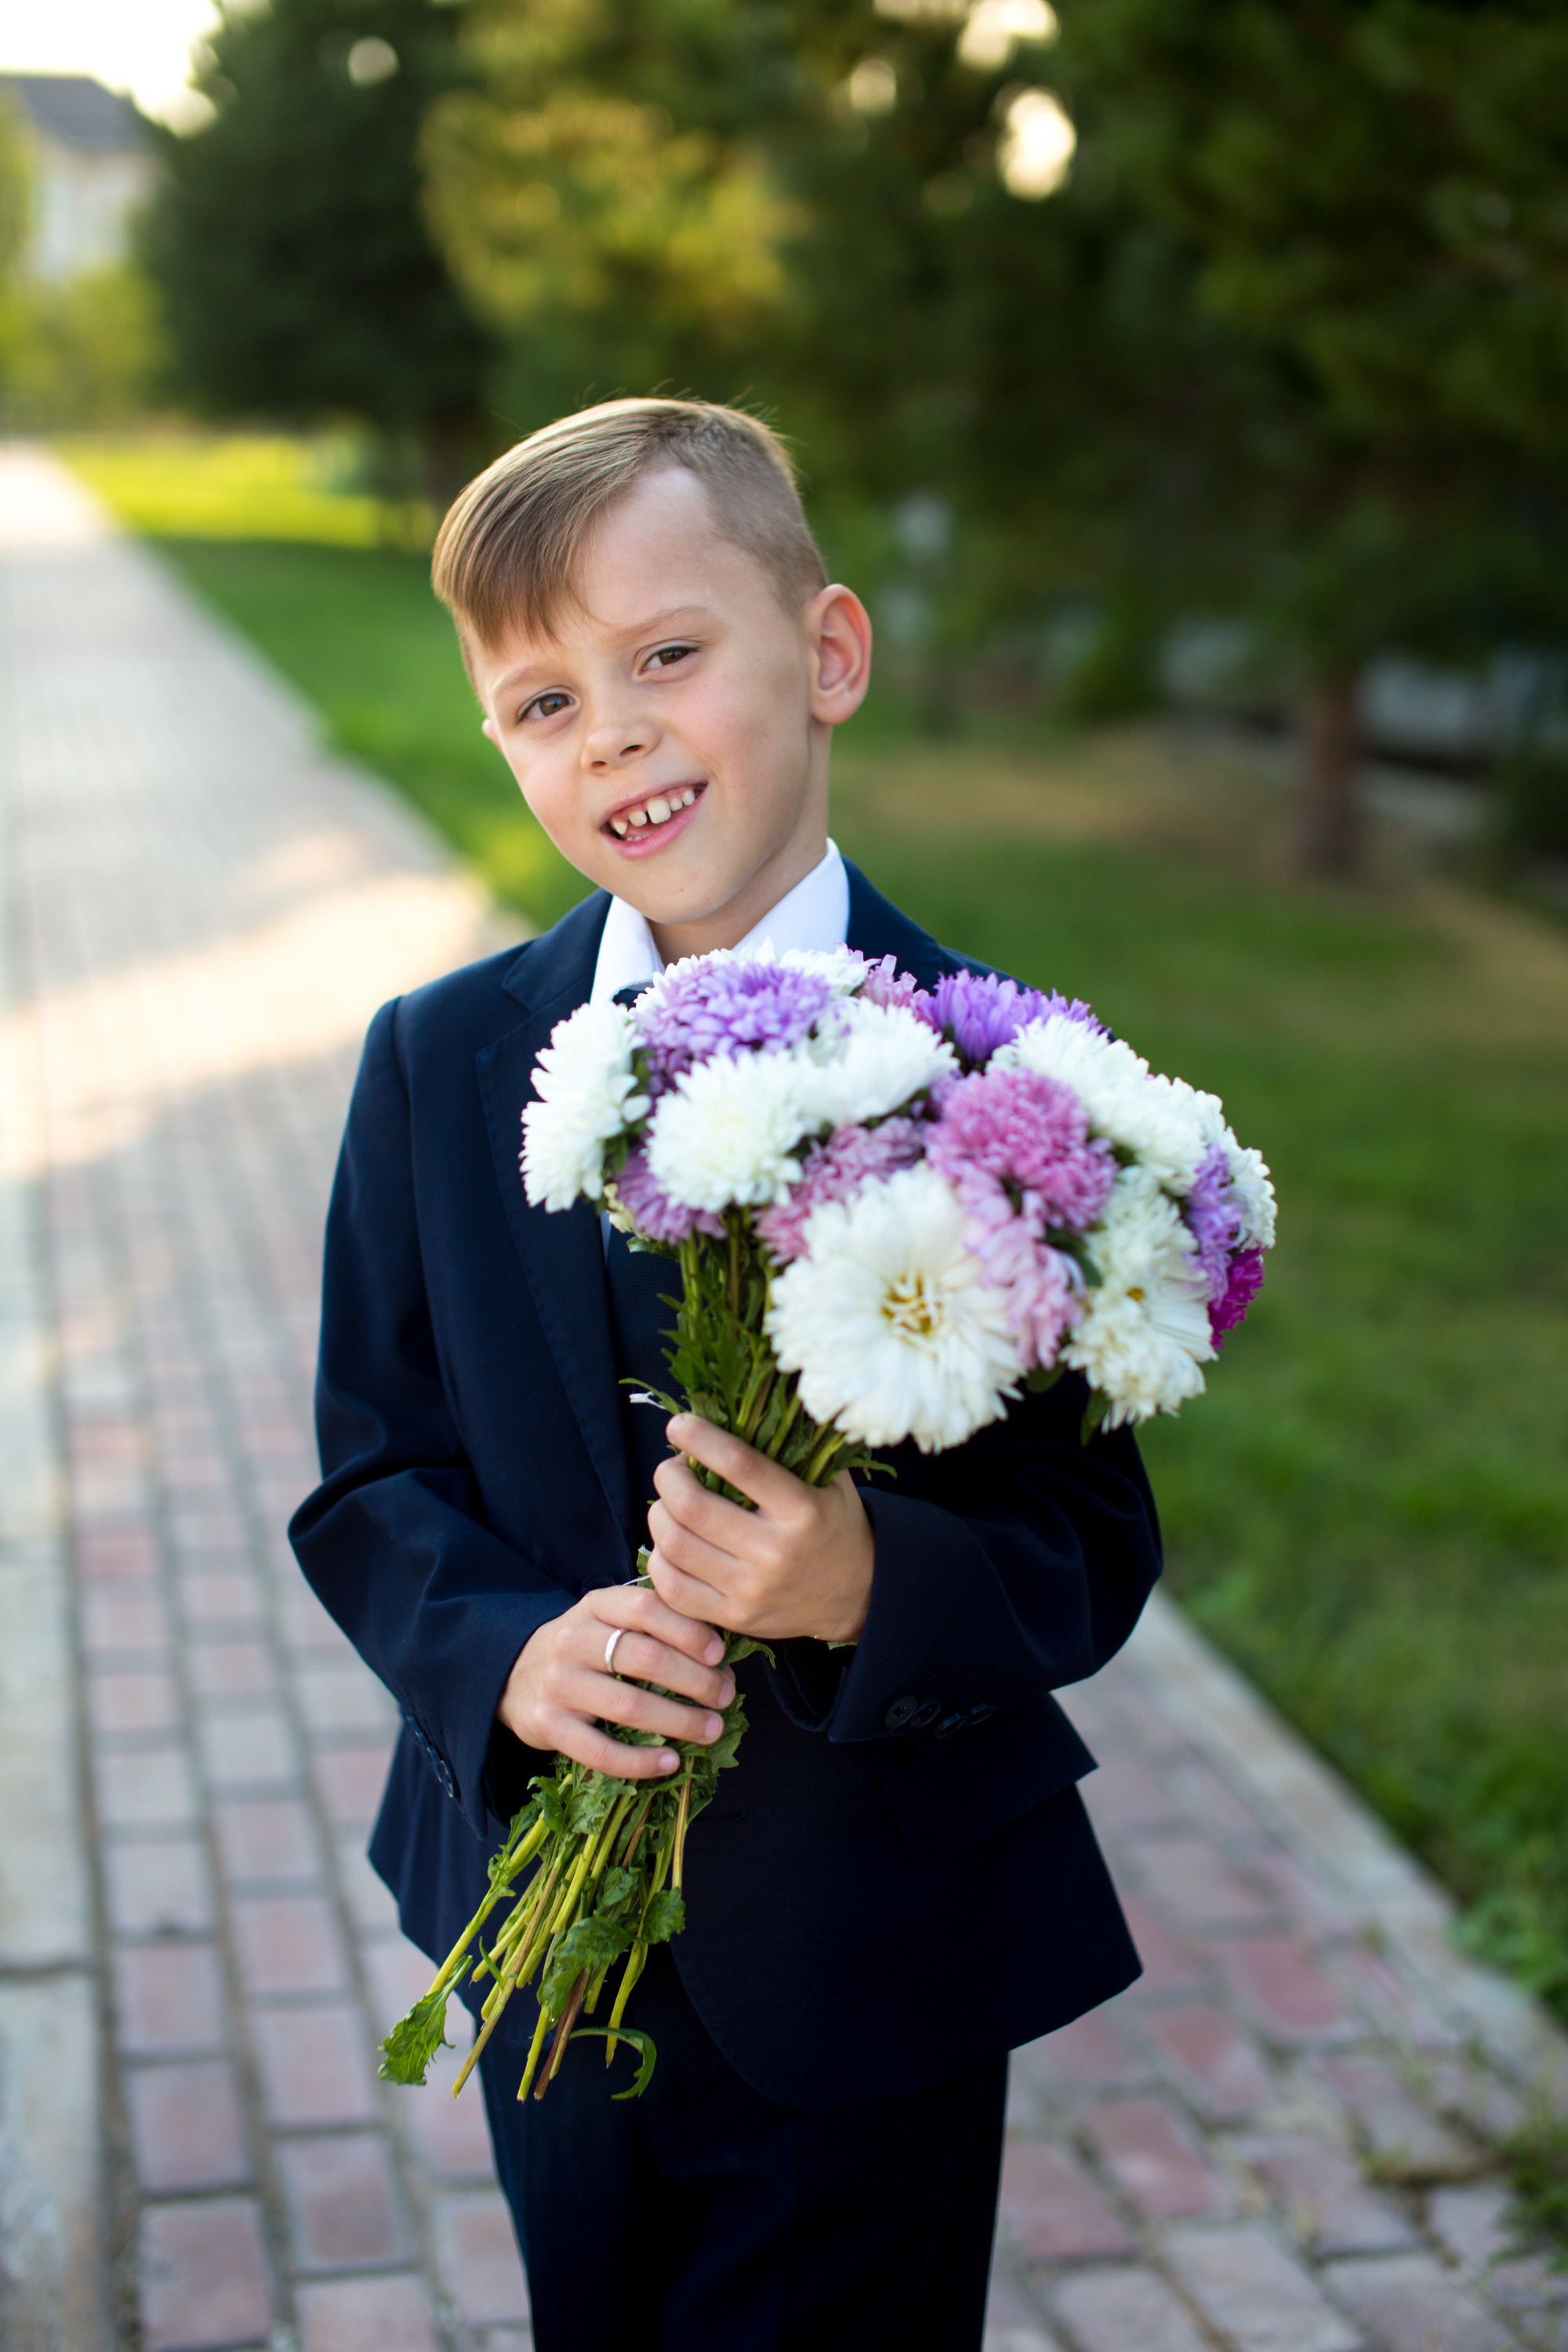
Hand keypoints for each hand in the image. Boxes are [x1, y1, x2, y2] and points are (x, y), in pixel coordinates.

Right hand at [496, 1584, 735, 1780]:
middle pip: (647, 1658)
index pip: (647, 1608)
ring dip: (680, 1722)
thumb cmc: (584, 1649)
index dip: (690, 1631)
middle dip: (696, 1681)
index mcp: (596, 1606)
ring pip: (629, 1706)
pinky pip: (601, 1751)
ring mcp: (558, 1683)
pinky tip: (670, 1762)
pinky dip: (641, 1761)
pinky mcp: (548, 1725)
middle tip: (724, 1696)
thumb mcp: (610, 1620)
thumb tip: (721, 1658)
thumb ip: (656, 1625)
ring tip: (711, 1730)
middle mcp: (573, 1639)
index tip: (719, 1654)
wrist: (514, 1676)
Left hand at [647, 1414, 873, 1644]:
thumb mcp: (830, 1480)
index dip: (699, 1437)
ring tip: (670, 1502)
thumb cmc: (835, 1525)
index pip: (738, 1463)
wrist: (858, 1596)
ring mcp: (751, 1590)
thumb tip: (745, 1403)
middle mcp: (774, 1552)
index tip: (680, 1424)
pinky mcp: (734, 1618)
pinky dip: (660, 1559)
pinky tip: (671, 1542)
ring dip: (659, 1514)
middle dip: (668, 1477)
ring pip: (675, 1546)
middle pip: (692, 1507)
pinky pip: (673, 1588)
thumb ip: (794, 1446)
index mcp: (802, 1510)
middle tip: (673, 1467)